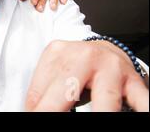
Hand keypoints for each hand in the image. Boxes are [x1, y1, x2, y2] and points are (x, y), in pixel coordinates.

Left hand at [25, 40, 148, 111]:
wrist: (106, 51)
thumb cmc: (75, 67)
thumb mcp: (53, 70)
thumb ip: (41, 90)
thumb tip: (30, 110)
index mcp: (58, 52)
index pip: (40, 88)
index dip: (36, 108)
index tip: (33, 115)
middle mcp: (84, 56)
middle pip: (67, 90)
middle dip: (54, 109)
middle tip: (45, 118)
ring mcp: (111, 68)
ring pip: (105, 98)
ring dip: (100, 113)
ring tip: (96, 116)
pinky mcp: (133, 81)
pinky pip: (140, 99)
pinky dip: (141, 108)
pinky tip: (140, 113)